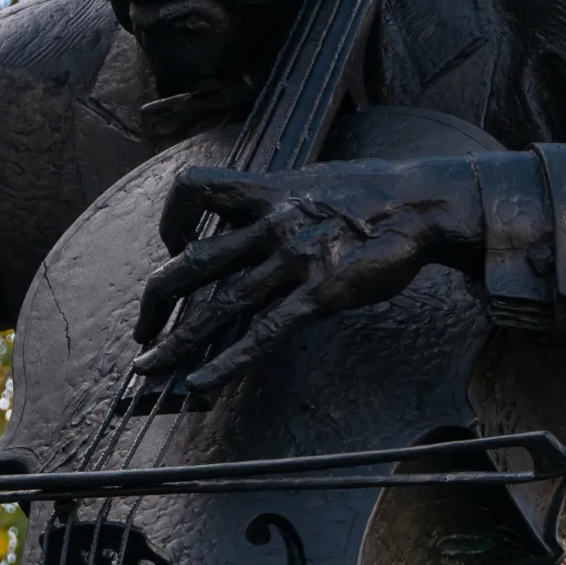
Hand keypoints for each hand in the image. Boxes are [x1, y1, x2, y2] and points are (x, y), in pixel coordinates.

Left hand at [131, 156, 481, 390]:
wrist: (423, 201)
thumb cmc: (374, 193)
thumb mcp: (313, 180)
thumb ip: (278, 199)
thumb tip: (256, 212)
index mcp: (267, 192)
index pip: (195, 188)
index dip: (173, 218)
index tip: (174, 244)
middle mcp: (271, 226)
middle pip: (194, 263)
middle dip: (156, 300)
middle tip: (142, 329)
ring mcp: (293, 262)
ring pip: (221, 305)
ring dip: (177, 341)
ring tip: (149, 367)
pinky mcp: (319, 295)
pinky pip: (263, 333)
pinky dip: (226, 362)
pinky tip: (201, 384)